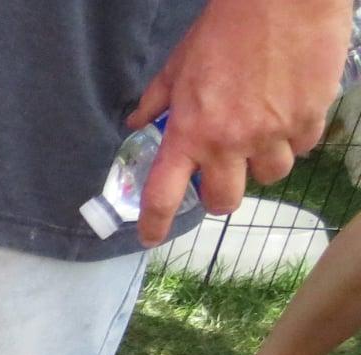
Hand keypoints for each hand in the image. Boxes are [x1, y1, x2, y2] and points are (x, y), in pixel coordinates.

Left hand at [128, 0, 351, 245]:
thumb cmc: (225, 27)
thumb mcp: (178, 64)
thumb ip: (157, 100)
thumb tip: (137, 122)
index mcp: (189, 132)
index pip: (163, 195)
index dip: (154, 223)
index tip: (149, 237)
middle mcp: (228, 142)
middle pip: (224, 201)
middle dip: (221, 195)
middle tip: (221, 176)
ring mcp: (272, 133)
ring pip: (270, 176)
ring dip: (262, 163)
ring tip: (261, 134)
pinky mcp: (309, 118)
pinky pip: (302, 146)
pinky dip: (295, 137)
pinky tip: (289, 112)